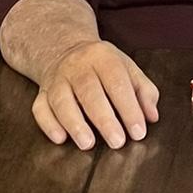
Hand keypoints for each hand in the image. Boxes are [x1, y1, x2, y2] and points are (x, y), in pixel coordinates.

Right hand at [33, 39, 159, 149]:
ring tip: (88, 144)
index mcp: (103, 57)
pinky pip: (40, 108)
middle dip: (104, 119)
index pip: (117, 82)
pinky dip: (48, 124)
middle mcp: (77, 66)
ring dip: (74, 123)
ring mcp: (56, 80)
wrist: (64, 48)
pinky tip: (60, 138)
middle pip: (89, 92)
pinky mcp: (41, 94)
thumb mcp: (127, 68)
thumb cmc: (103, 66)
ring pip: (62, 100)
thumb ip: (144, 91)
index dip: (129, 108)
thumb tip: (151, 116)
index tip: (138, 132)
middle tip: (117, 142)